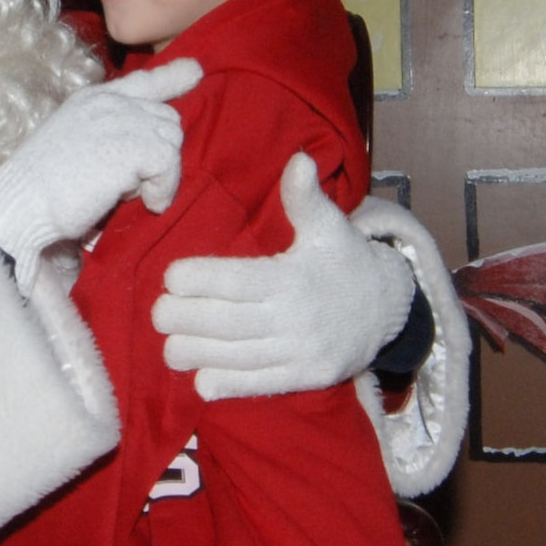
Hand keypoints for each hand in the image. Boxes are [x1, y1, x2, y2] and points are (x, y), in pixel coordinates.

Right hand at [0, 59, 199, 289]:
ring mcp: (122, 119)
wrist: (21, 205)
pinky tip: (146, 203)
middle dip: (157, 153)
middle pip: (166, 118)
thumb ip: (108, 132)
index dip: (171, 78)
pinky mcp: (133, 145)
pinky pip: (170, 163)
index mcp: (91, 99)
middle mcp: (109, 101)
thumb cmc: (41, 190)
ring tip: (124, 192)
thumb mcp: (76, 144)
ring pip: (172, 140)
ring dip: (156, 173)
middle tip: (126, 184)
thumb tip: (147, 142)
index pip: (142, 81)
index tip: (194, 72)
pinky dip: (163, 188)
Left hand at [151, 151, 415, 397]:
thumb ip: (306, 198)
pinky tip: (200, 381)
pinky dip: (227, 385)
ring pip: (237, 358)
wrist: (388, 309)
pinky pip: (259, 385)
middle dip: (185, 319)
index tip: (171, 276)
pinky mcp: (304, 379)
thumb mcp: (330, 226)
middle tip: (157, 313)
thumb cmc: (344, 261)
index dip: (200, 279)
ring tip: (168, 345)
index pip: (237, 281)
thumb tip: (298, 159)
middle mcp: (295, 318)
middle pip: (228, 323)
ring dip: (196, 354)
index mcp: (294, 278)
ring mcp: (300, 353)